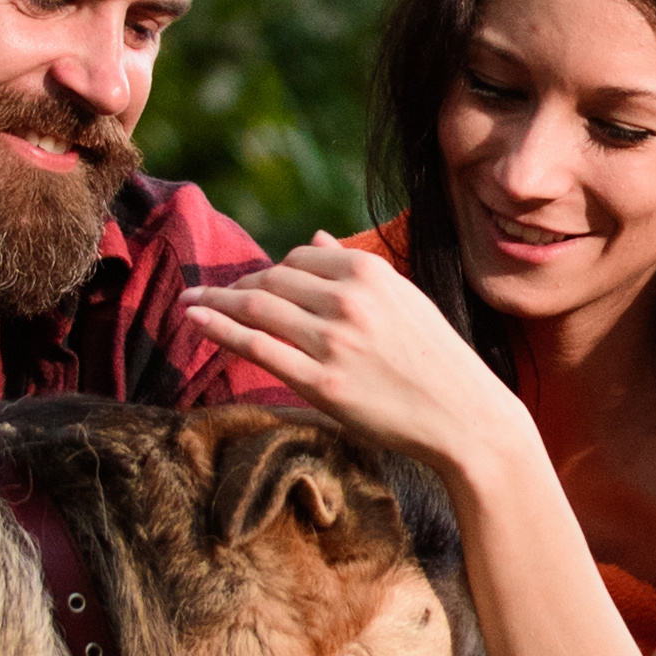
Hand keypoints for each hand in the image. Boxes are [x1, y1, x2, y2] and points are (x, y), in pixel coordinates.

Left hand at [179, 242, 523, 474]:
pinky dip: (219, 329)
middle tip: (207, 294)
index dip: (267, 272)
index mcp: (369, 272)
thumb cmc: (435, 359)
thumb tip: (315, 239)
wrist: (465, 416)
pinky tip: (197, 321)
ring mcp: (333, 341)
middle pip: (270, 281)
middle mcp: (348, 299)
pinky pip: (257, 348)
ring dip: (214, 302)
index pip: (297, 260)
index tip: (248, 284)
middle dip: (234, 287)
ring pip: (256, 309)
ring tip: (190, 304)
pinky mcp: (321, 383)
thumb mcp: (402, 299)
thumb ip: (354, 268)